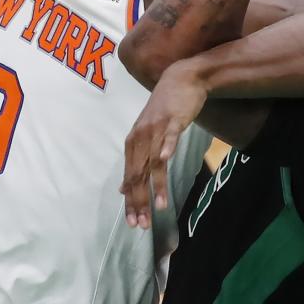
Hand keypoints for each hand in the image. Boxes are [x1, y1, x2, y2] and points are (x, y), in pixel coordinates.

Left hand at [120, 61, 209, 228]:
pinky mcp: (173, 120)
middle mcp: (140, 138)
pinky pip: (169, 136)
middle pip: (139, 174)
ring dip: (156, 185)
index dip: (131, 202)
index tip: (134, 223)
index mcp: (133, 144)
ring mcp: (156, 129)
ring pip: (154, 162)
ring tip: (159, 206)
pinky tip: (166, 159)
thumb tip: (121, 188)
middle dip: (139, 201)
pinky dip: (167, 148)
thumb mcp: (145, 135)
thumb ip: (135, 161)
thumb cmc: (165, 109)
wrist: (181, 79)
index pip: (130, 179)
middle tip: (142, 224)